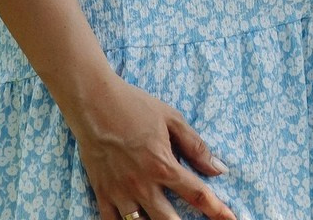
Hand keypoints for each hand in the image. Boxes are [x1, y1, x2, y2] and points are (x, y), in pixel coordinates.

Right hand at [67, 74, 234, 219]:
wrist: (94, 102)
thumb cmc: (135, 106)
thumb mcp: (171, 118)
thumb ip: (195, 146)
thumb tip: (218, 169)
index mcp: (163, 165)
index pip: (197, 195)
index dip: (218, 210)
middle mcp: (143, 185)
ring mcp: (121, 192)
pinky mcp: (102, 193)